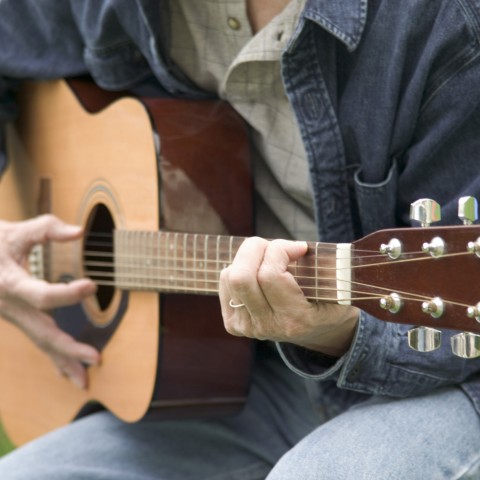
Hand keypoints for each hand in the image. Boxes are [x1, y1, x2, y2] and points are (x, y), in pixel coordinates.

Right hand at [0, 214, 99, 388]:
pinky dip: (54, 357)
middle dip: (69, 349)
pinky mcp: (19, 318)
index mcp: (10, 285)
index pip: (42, 296)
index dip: (68, 294)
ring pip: (40, 343)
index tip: (93, 285)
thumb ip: (47, 229)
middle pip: (42, 333)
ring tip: (85, 382)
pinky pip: (37, 340)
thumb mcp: (16, 231)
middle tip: (97, 358)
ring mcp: (14, 317)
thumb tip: (79, 232)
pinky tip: (67, 373)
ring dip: (63, 362)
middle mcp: (12, 307)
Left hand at [219, 237, 358, 356]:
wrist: (319, 332)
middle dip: (256, 248)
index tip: (299, 248)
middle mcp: (268, 326)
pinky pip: (224, 283)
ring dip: (248, 257)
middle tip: (276, 247)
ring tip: (269, 258)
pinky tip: (257, 272)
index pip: (270, 275)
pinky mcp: (234, 324)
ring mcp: (248, 327)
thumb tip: (297, 246)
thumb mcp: (339, 288)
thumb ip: (324, 268)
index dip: (281, 249)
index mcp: (296, 319)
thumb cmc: (330, 301)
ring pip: (230, 277)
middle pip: (241, 276)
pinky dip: (238, 268)